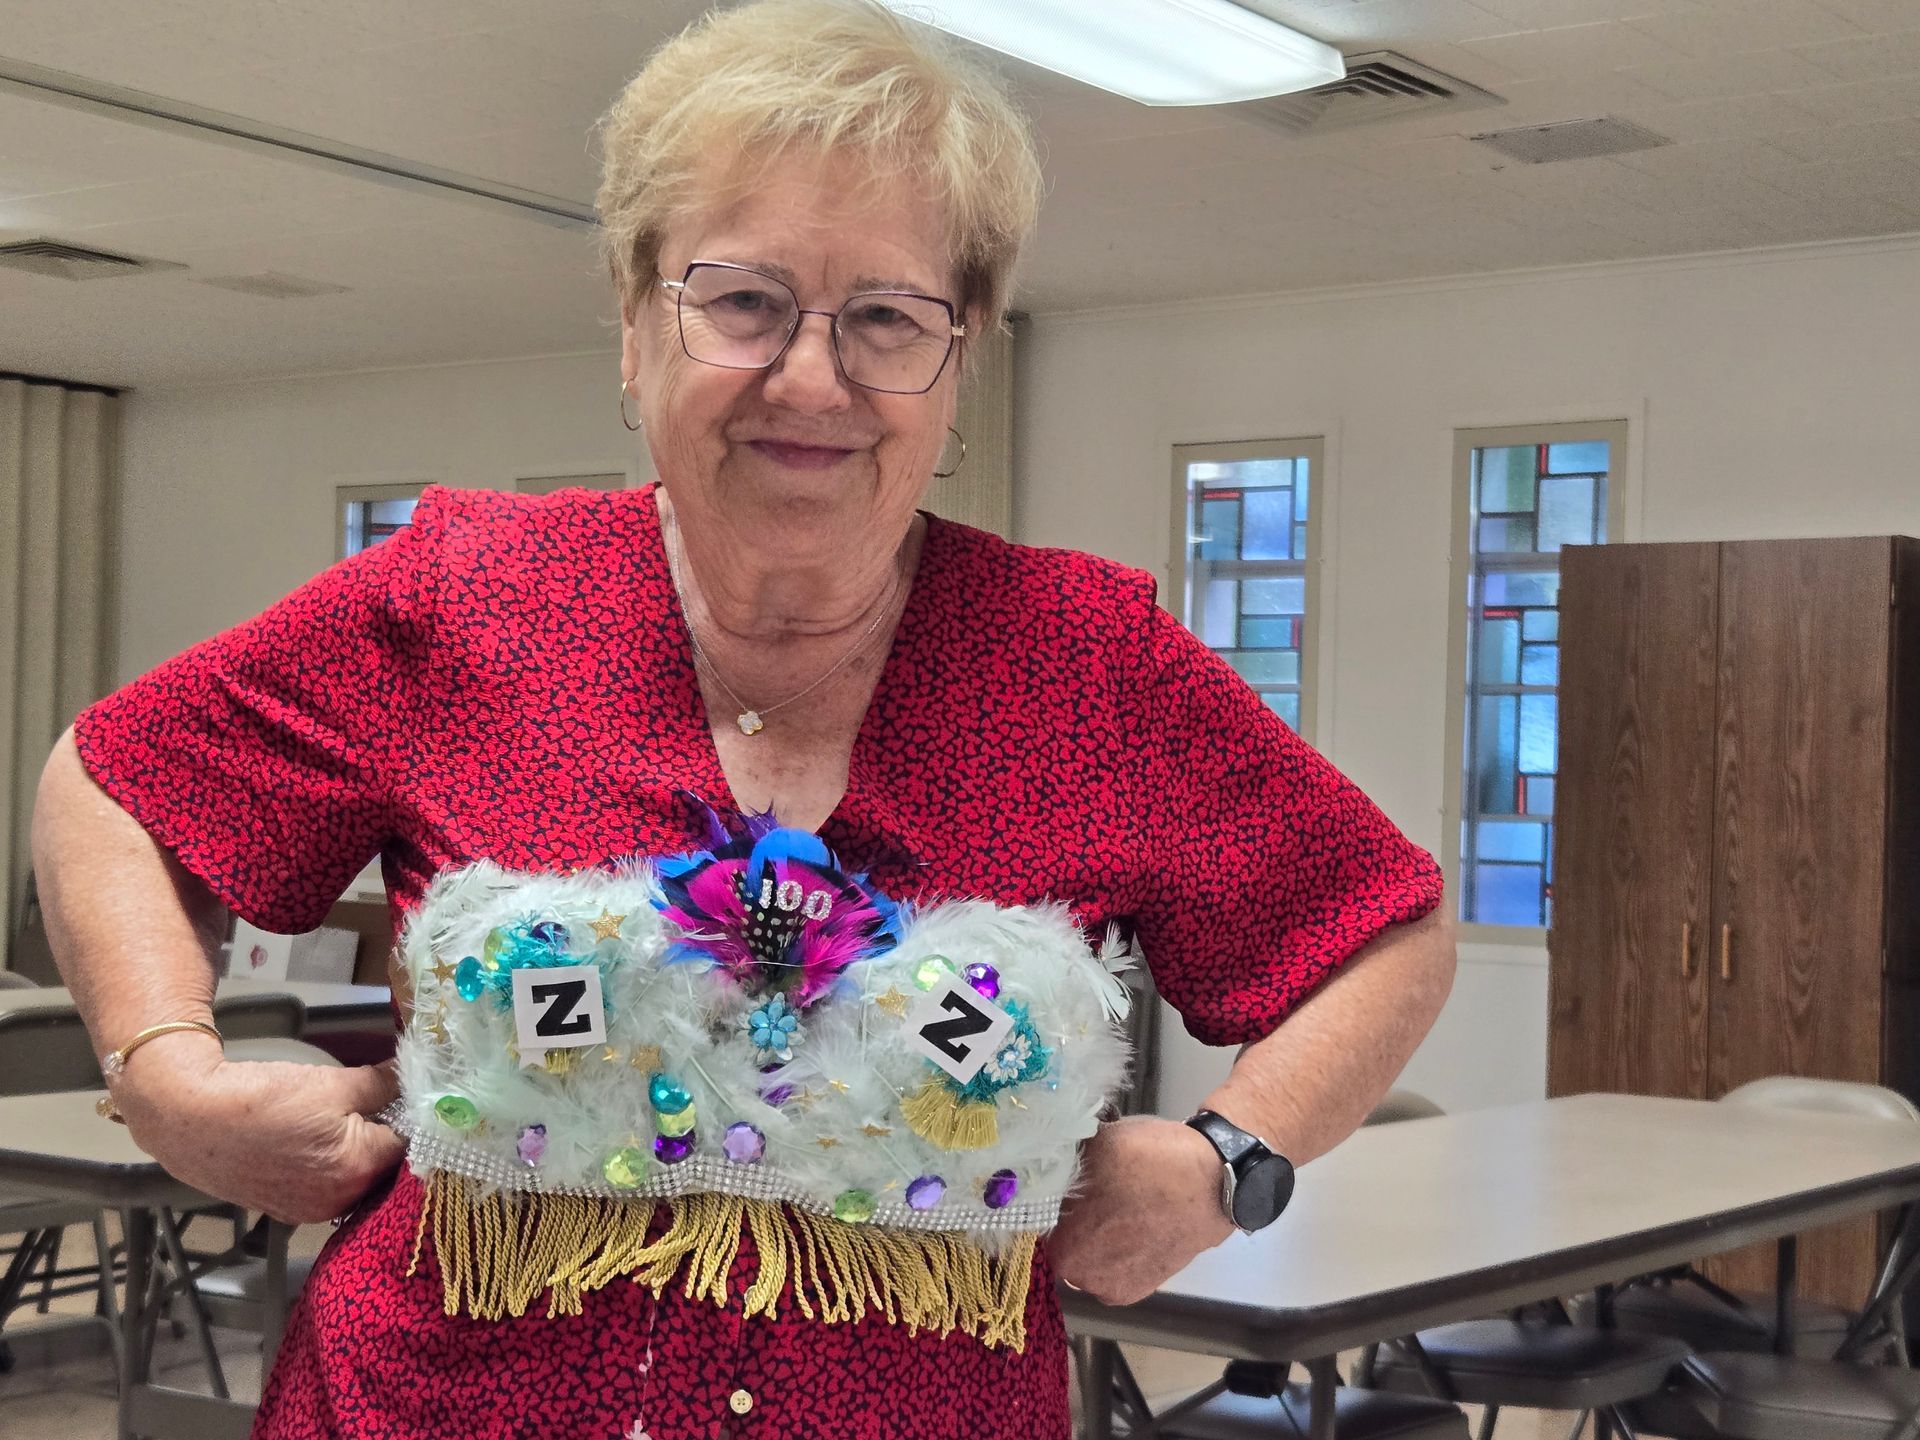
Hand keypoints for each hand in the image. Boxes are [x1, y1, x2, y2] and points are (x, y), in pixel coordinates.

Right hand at [116, 1036, 404, 1223]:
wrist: (188, 1117)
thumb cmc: (264, 1098)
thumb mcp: (335, 1083)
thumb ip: (383, 1082)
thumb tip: (413, 1074)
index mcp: (356, 1172)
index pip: (407, 1143)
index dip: (408, 1115)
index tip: (408, 1094)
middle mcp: (336, 1203)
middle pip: (381, 1165)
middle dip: (381, 1134)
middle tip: (377, 1100)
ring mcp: (306, 1210)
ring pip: (351, 1176)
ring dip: (354, 1149)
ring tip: (339, 1116)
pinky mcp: (281, 1208)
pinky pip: (322, 1184)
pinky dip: (325, 1162)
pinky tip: (312, 1136)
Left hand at [1047, 1114, 1234, 1305]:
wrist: (1211, 1183)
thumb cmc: (1148, 1161)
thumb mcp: (1094, 1145)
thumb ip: (1063, 1164)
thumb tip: (1048, 1159)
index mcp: (1061, 1242)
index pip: (1036, 1219)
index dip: (1049, 1198)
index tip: (1064, 1184)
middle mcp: (1079, 1275)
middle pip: (1061, 1242)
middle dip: (1072, 1220)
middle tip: (1093, 1193)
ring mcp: (1108, 1287)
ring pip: (1086, 1257)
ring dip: (1095, 1237)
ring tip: (1119, 1208)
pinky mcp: (1136, 1290)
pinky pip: (1111, 1268)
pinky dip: (1117, 1251)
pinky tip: (1133, 1225)